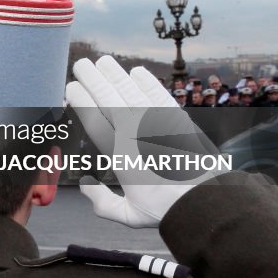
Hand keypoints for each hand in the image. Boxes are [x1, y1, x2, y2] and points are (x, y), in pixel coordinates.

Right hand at [65, 56, 224, 227]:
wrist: (206, 200)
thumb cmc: (166, 208)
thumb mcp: (128, 215)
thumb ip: (102, 202)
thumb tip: (85, 183)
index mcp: (119, 155)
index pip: (93, 119)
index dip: (80, 100)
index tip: (71, 89)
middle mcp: (134, 134)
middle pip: (108, 99)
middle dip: (92, 79)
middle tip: (81, 66)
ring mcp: (156, 123)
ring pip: (130, 91)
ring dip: (114, 74)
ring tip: (102, 62)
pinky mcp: (177, 119)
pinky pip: (157, 94)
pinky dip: (146, 81)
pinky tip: (136, 71)